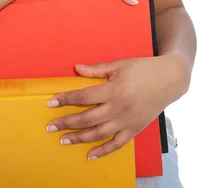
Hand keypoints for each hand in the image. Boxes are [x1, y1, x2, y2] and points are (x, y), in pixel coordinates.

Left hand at [46, 57, 179, 160]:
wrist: (169, 80)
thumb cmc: (144, 69)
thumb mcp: (119, 65)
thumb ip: (96, 69)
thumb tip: (76, 68)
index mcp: (113, 90)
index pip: (83, 97)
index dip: (65, 99)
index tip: (51, 102)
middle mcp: (118, 108)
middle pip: (86, 118)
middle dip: (66, 122)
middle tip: (51, 126)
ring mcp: (126, 121)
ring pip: (98, 134)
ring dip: (79, 138)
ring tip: (64, 139)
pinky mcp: (134, 129)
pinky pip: (116, 144)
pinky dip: (103, 151)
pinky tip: (90, 155)